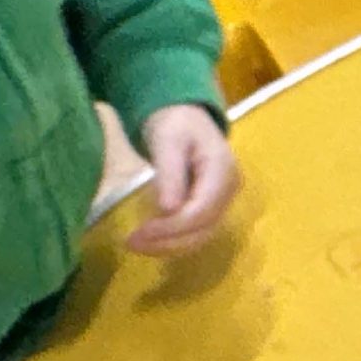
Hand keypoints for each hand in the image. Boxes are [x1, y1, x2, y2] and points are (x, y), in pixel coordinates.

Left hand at [127, 105, 238, 256]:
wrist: (185, 115)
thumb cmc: (174, 123)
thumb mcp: (167, 142)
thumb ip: (170, 174)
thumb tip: (168, 210)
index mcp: (222, 170)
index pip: (201, 211)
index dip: (171, 227)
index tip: (139, 233)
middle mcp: (229, 189)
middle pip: (203, 228)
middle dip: (168, 241)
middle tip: (131, 243)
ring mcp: (224, 199)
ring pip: (202, 235)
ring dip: (170, 245)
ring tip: (137, 244)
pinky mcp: (213, 206)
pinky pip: (197, 230)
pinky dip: (174, 239)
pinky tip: (151, 238)